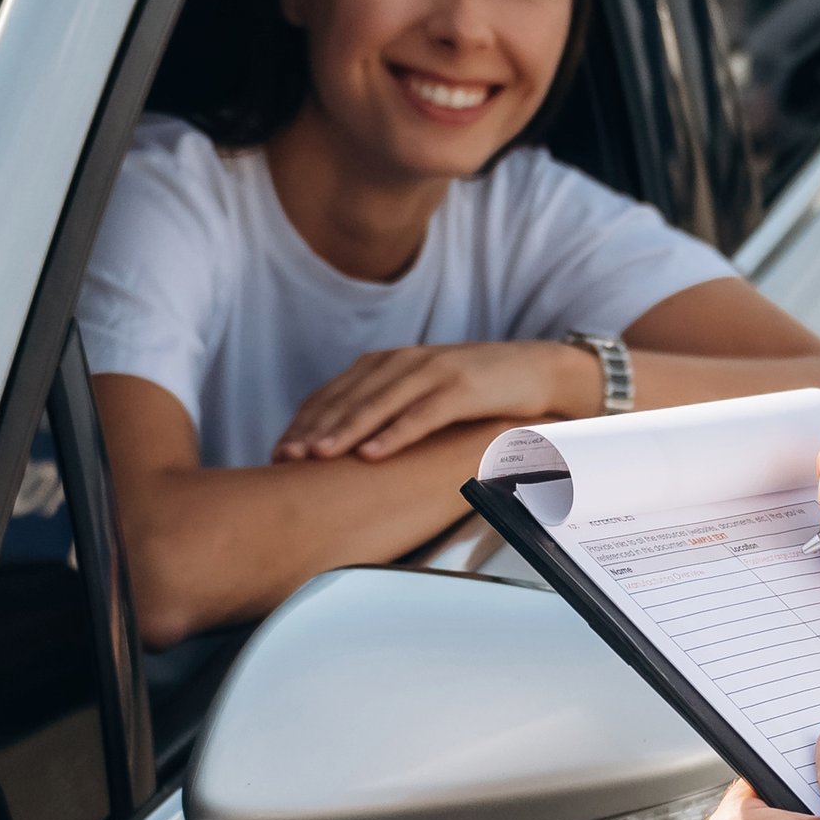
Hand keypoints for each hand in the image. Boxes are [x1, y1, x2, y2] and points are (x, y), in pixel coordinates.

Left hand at [275, 340, 598, 461]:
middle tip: (284, 456)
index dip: (304, 420)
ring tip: (316, 456)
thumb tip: (348, 448)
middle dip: (313, 427)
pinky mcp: (464, 388)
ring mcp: (434, 372)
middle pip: (348, 397)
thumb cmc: (479, 391)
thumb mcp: (426, 395)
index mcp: (389, 363)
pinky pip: (422, 414)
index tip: (279, 449)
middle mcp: (404, 362)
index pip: (334, 392)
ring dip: (345, 430)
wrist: (540, 369)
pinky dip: (395, 433)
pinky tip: (372, 454)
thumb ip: (389, 409)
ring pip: (379, 403)